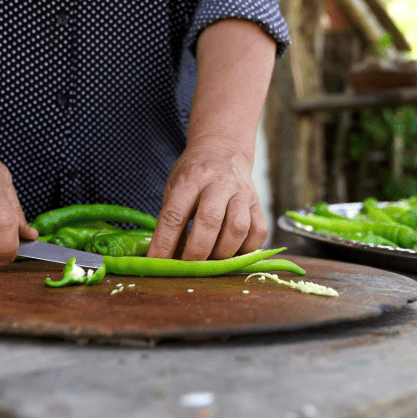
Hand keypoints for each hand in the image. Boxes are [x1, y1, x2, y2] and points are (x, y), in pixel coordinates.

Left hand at [146, 138, 267, 259]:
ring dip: (223, 252)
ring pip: (238, 228)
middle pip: (210, 221)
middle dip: (197, 251)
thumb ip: (172, 219)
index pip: (175, 214)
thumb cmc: (193, 174)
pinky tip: (233, 251)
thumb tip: (167, 258)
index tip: (157, 262)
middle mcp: (218, 183)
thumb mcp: (175, 188)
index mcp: (191, 179)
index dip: (165, 242)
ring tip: (213, 259)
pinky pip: (259, 231)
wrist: (223, 150)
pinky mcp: (258, 203)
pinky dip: (247, 248)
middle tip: (189, 267)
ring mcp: (242, 193)